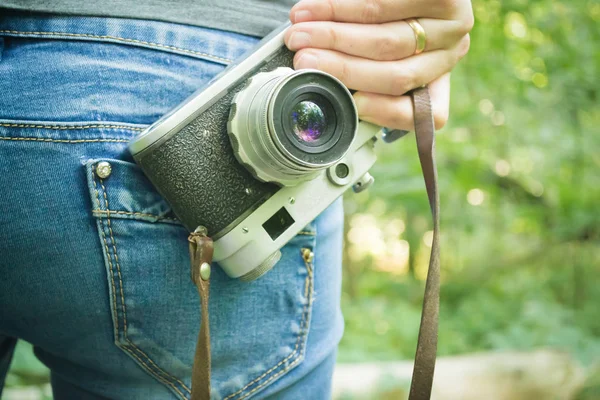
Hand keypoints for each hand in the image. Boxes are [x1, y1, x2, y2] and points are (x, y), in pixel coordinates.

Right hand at [284, 0, 473, 129]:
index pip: (424, 113)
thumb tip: (316, 83)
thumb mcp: (385, 56)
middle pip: (395, 75)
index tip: (349, 103)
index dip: (385, 113)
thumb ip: (362, 74)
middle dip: (341, 69)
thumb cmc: (383, 20)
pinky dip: (340, 8)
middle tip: (303, 61)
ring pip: (386, 40)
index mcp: (438, 82)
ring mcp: (449, 23)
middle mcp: (450, 54)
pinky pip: (382, 5)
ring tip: (299, 33)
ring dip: (334, 36)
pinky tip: (312, 9)